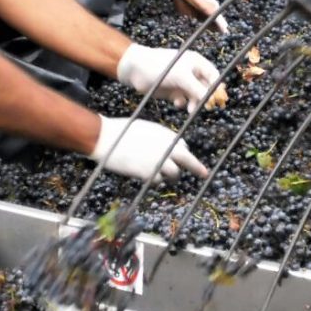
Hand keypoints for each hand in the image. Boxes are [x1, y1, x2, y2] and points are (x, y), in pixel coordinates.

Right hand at [90, 116, 207, 182]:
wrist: (107, 138)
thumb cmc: (124, 131)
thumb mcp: (148, 129)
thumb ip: (161, 139)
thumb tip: (171, 149)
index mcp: (165, 134)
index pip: (183, 146)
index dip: (182, 154)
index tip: (183, 159)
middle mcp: (166, 147)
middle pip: (187, 160)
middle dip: (196, 167)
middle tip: (204, 174)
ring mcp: (159, 160)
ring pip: (174, 174)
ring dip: (169, 176)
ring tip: (159, 175)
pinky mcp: (149, 172)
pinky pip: (158, 181)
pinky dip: (154, 180)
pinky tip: (144, 175)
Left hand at [117, 43, 222, 113]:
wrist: (136, 70)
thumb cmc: (160, 66)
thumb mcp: (181, 77)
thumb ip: (197, 88)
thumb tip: (211, 100)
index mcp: (196, 62)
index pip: (213, 75)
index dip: (217, 87)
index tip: (218, 99)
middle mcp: (191, 72)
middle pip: (206, 87)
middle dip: (206, 97)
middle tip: (207, 107)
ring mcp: (182, 81)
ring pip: (195, 95)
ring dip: (194, 102)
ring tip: (190, 109)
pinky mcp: (173, 90)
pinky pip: (184, 99)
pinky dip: (182, 103)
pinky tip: (177, 103)